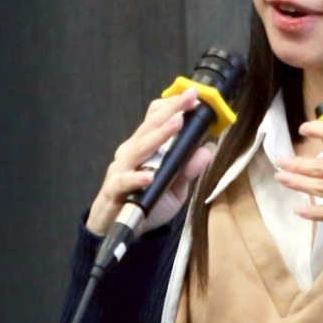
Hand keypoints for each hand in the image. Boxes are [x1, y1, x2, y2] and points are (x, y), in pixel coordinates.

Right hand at [87, 89, 217, 236]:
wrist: (115, 227)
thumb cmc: (145, 201)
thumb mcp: (175, 187)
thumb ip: (189, 169)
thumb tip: (208, 149)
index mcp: (146, 146)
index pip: (156, 117)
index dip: (174, 105)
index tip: (194, 95)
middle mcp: (132, 151)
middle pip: (150, 126)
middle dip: (172, 110)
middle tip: (190, 97)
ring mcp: (121, 168)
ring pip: (139, 147)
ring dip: (158, 135)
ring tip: (176, 123)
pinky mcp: (114, 189)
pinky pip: (124, 181)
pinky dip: (136, 178)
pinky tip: (148, 176)